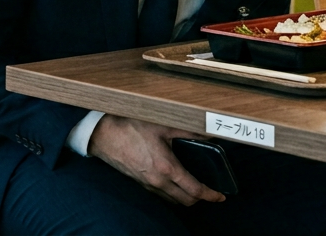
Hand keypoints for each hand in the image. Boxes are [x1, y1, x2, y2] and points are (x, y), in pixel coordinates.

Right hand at [86, 115, 224, 206]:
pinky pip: (160, 195)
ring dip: (185, 198)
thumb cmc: (132, 127)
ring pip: (173, 200)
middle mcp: (158, 181)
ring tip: (194, 187)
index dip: (210, 195)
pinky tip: (174, 182)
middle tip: (209, 191)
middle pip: (186, 201)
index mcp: (167, 168)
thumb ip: (189, 131)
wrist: (104, 135)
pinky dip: (171, 194)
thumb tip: (209, 134)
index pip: (195, 190)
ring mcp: (148, 184)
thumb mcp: (164, 125)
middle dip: (201, 199)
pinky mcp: (140, 183)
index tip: (220, 196)